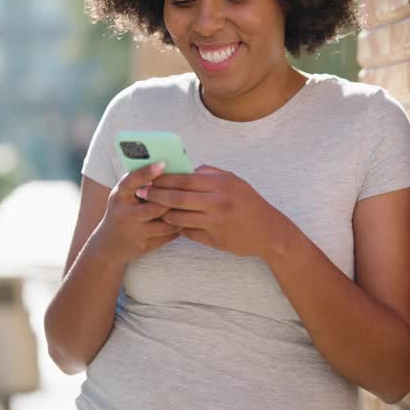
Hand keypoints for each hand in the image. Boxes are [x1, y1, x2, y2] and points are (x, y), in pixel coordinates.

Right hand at [95, 161, 179, 262]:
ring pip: (166, 223)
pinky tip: (186, 221)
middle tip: (189, 192)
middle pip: (156, 205)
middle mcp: (125, 214)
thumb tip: (167, 168)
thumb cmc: (122, 212)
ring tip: (191, 207)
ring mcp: (135, 232)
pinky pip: (168, 236)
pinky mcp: (144, 246)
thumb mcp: (124, 196)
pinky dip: (179, 228)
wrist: (108, 245)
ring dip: (180, 215)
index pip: (132, 181)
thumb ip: (139, 184)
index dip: (147, 172)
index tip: (163, 163)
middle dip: (174, 200)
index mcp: (119, 196)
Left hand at [141, 165, 290, 257]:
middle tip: (140, 194)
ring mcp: (215, 222)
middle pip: (177, 198)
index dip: (163, 179)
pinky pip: (187, 232)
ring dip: (162, 213)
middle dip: (155, 195)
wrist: (269, 232)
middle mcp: (217, 202)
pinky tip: (168, 224)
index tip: (148, 178)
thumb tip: (187, 170)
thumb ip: (211, 174)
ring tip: (150, 209)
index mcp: (222, 184)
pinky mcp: (213, 239)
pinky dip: (176, 227)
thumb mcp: (235, 181)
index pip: (184, 180)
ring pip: (178, 217)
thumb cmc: (250, 203)